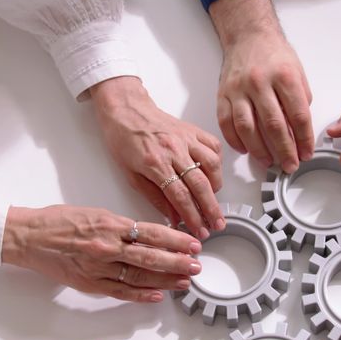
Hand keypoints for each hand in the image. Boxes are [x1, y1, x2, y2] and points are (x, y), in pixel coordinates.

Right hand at [2, 205, 201, 302]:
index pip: (152, 233)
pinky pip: (120, 292)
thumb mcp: (94, 213)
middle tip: (196, 266)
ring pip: (139, 277)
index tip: (193, 244)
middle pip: (151, 257)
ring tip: (184, 282)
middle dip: (178, 262)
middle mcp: (107, 247)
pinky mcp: (89, 284)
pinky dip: (140, 296)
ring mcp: (98, 268)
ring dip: (165, 281)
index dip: (176, 240)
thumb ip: (120, 225)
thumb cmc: (57, 221)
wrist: (28, 236)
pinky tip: (157, 297)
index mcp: (109, 224)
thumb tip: (147, 234)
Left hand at [89, 76, 224, 237]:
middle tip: (217, 224)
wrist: (125, 110)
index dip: (193, 217)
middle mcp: (173, 150)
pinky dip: (217, 163)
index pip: (180, 196)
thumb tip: (173, 216)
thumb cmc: (123, 139)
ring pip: (212, 165)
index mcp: (155, 163)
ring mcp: (185, 138)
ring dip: (216, 187)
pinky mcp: (192, 130)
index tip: (199, 229)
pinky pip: (213, 147)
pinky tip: (213, 174)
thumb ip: (155, 197)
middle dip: (211, 209)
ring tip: (214, 200)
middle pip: (200, 185)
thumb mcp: (131, 175)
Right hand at [208, 0, 313, 172]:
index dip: (304, 139)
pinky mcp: (223, 94)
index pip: (298, 115)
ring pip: (248, 128)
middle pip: (274, 125)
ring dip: (259, 150)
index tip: (307, 152)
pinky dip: (235, 140)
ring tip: (269, 161)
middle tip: (290, 165)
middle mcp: (260, 82)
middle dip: (284, 150)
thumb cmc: (274, 54)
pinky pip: (226, 123)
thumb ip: (299, 101)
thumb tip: (300, 132)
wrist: (248, 35)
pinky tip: (245, 150)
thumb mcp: (297, 72)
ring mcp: (239, 89)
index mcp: (284, 77)